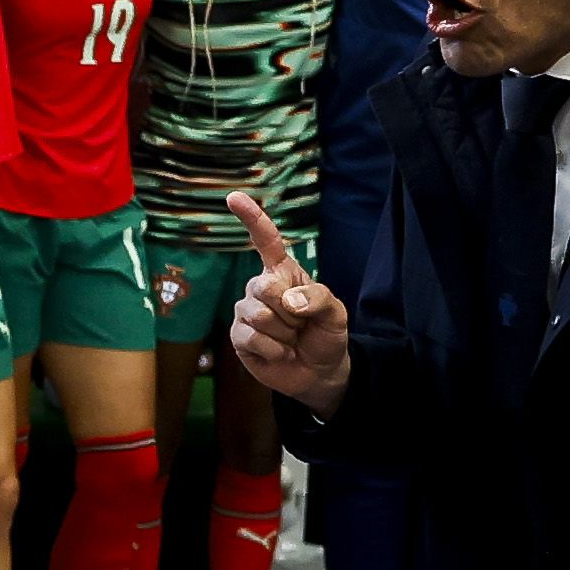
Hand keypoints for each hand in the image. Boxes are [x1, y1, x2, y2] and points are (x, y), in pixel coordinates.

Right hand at [224, 188, 349, 410]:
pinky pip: (252, 337)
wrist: (319, 372)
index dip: (251, 218)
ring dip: (284, 333)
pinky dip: (274, 350)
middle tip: (300, 324)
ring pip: (259, 315)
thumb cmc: (326, 334)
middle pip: (264, 287)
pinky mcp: (238, 337)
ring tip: (290, 340)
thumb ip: (318, 298)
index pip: (266, 241)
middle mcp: (260, 287)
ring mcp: (246, 312)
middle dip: (290, 312)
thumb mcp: (335, 313)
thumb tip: (287, 301)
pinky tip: (280, 353)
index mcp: (283, 272)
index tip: (234, 197)